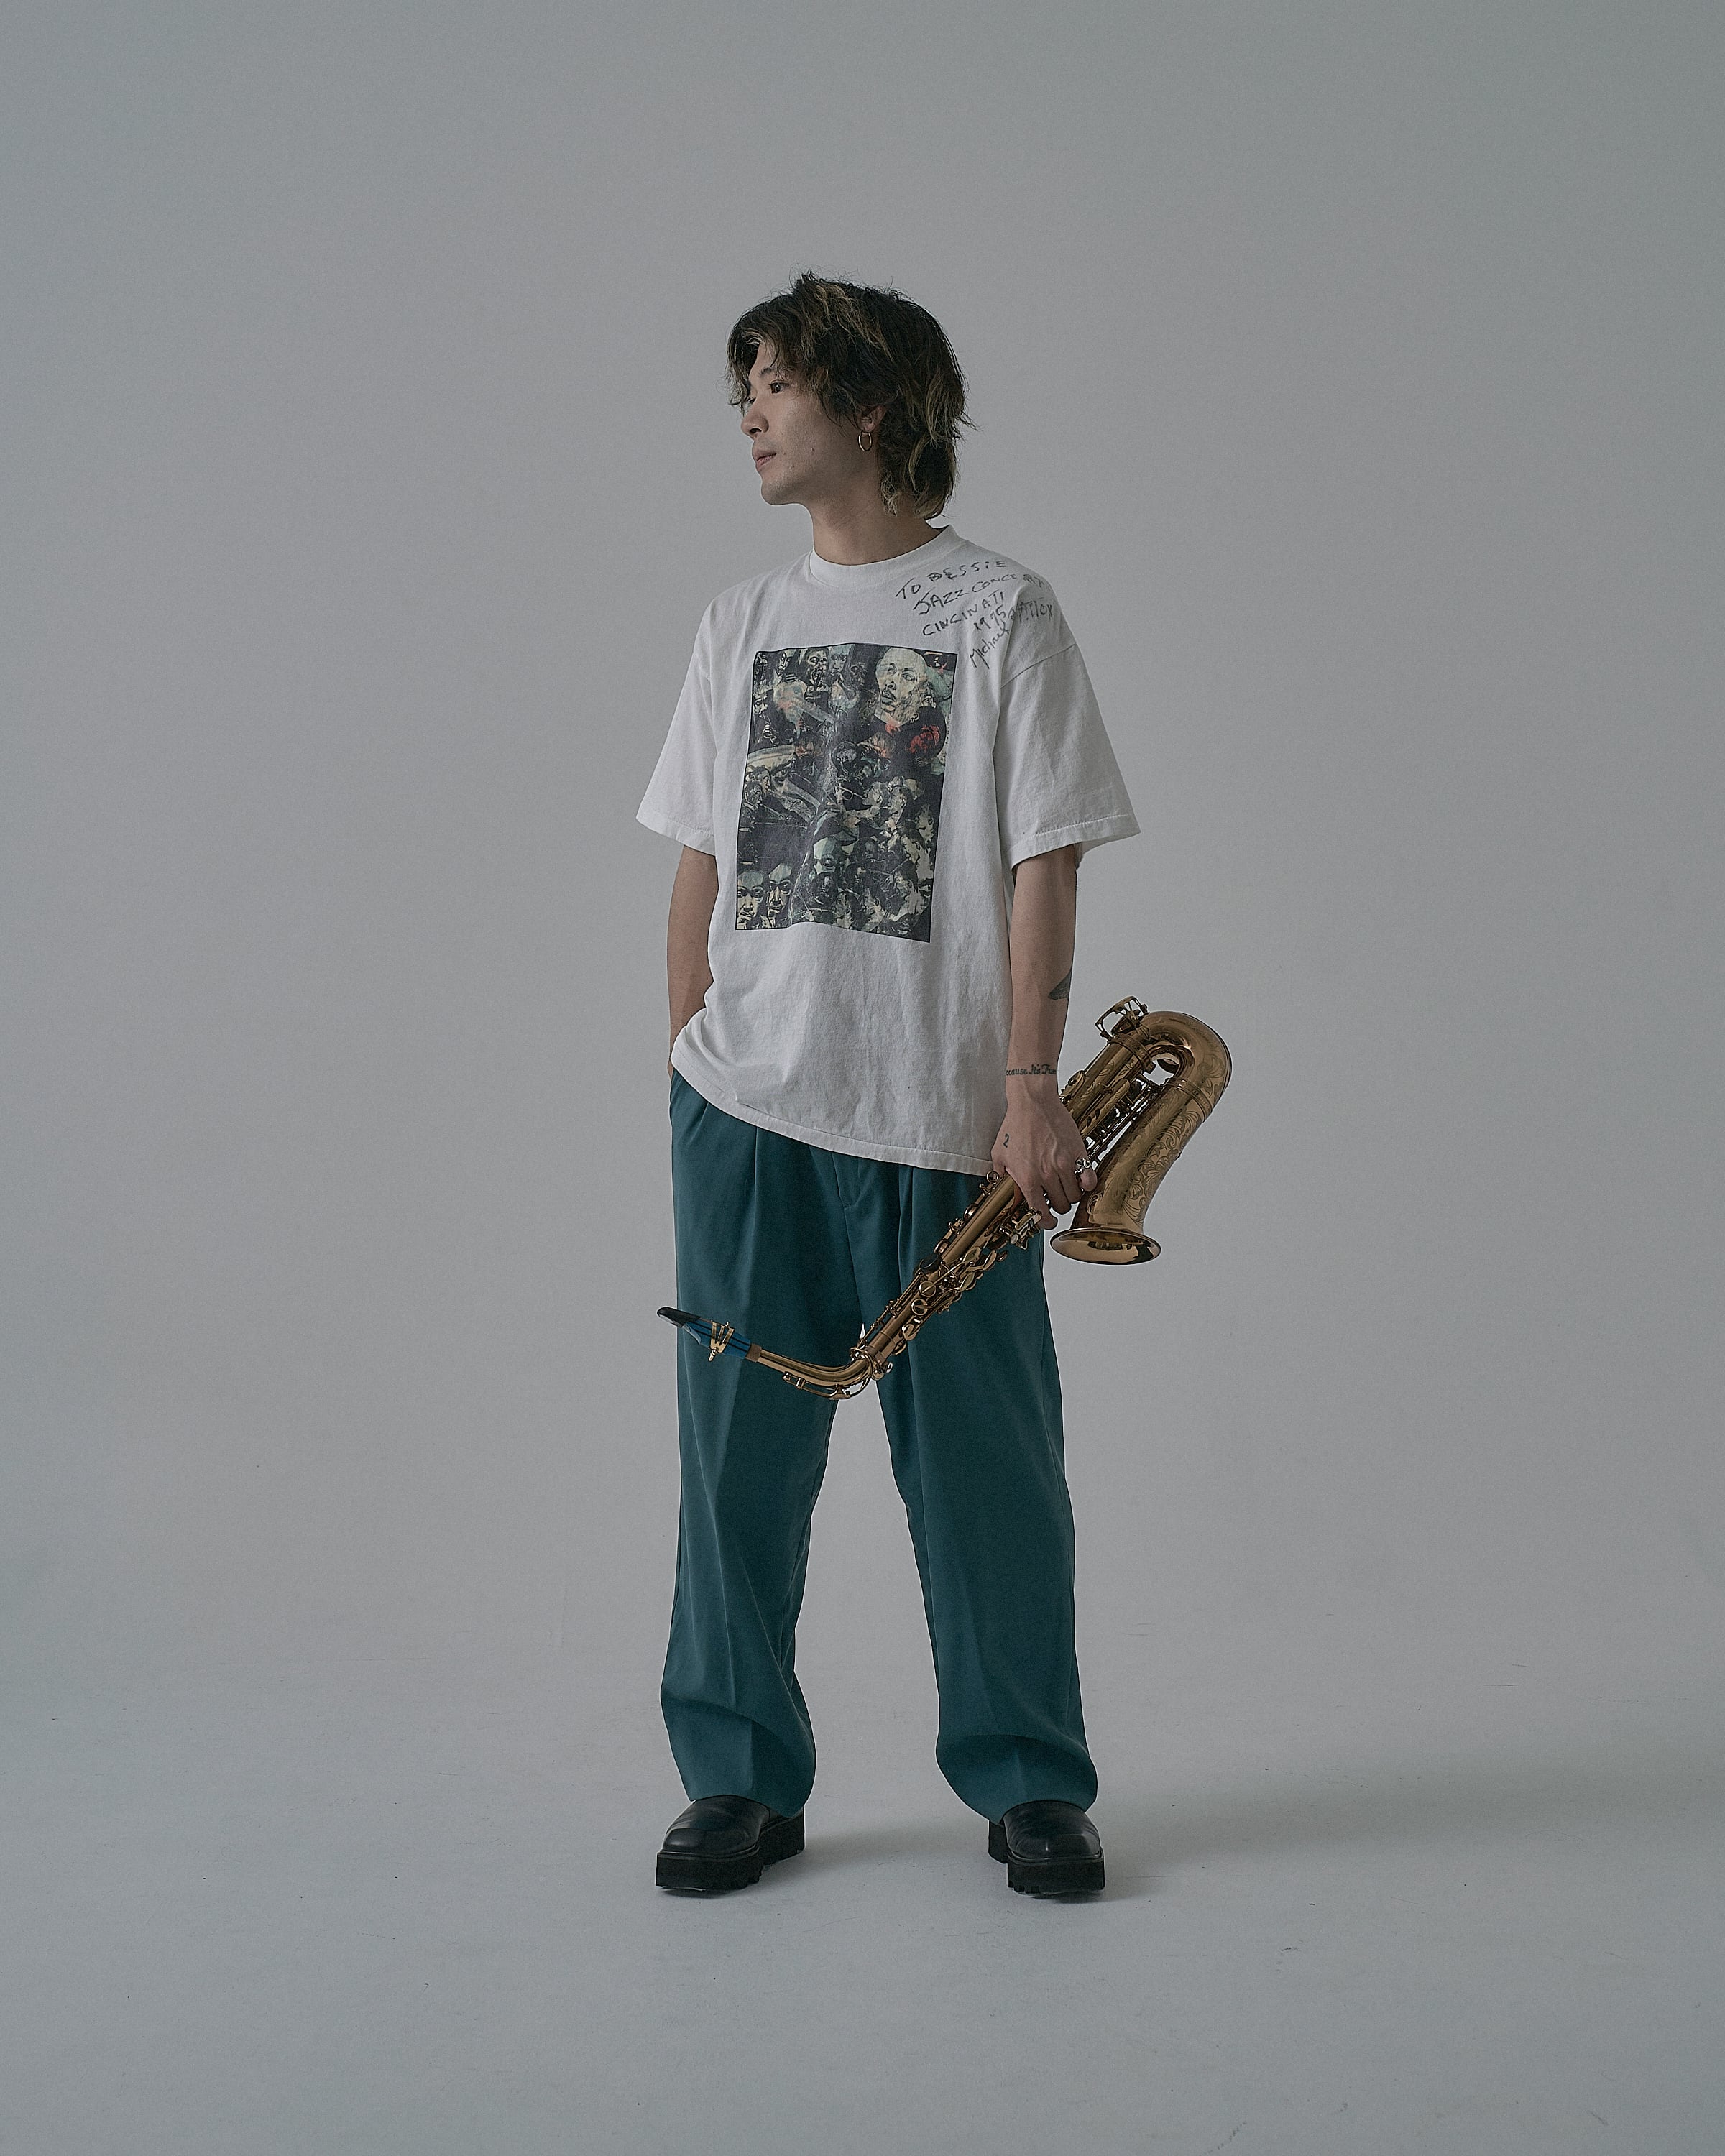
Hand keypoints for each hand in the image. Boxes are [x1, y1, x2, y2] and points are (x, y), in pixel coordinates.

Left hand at [992, 1074, 1096, 1230]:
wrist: (1032, 1102)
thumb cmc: (1015, 1125)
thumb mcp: (998, 1154)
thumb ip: (1001, 1177)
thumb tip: (1004, 1192)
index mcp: (1028, 1179)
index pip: (1040, 1213)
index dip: (1045, 1221)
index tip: (1047, 1220)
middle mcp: (1048, 1175)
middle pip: (1062, 1206)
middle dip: (1058, 1205)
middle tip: (1055, 1197)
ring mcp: (1065, 1165)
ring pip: (1076, 1196)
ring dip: (1072, 1195)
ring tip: (1066, 1186)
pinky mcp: (1078, 1154)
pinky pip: (1090, 1179)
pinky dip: (1088, 1184)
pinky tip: (1082, 1180)